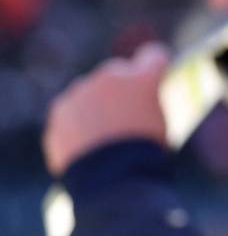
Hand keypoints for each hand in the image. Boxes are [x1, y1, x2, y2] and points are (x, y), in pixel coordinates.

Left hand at [44, 43, 170, 176]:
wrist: (111, 179)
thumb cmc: (145, 154)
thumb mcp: (160, 124)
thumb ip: (147, 103)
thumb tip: (139, 101)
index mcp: (142, 79)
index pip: (154, 56)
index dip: (156, 67)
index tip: (155, 78)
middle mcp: (110, 77)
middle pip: (117, 73)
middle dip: (121, 89)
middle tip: (126, 118)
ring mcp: (80, 92)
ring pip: (89, 92)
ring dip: (96, 106)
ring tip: (104, 138)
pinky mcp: (59, 112)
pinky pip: (71, 113)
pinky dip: (78, 125)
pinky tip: (88, 146)